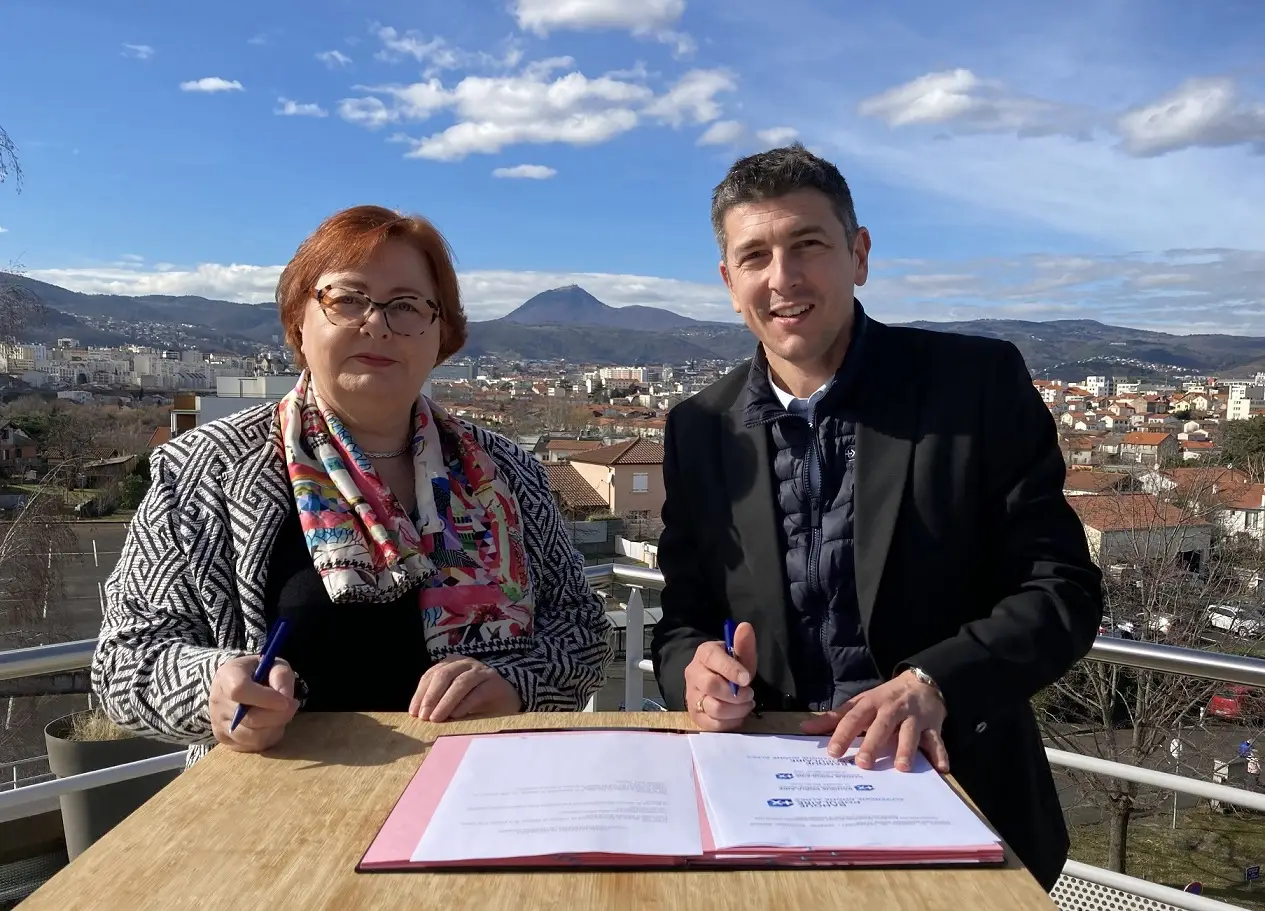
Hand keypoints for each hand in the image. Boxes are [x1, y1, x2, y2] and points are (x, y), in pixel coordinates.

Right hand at [210, 655, 298, 752]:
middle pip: (249, 718)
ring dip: (274, 728)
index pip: (239, 690)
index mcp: (226, 675)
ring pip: (251, 736)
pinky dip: (268, 738)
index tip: (286, 701)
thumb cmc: (258, 673)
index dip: (265, 698)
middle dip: (278, 716)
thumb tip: (285, 697)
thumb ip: (281, 675)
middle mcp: (218, 700)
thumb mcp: (273, 664)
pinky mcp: (224, 739)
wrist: (236, 685)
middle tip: (293, 706)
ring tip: (282, 715)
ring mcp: (218, 722)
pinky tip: (272, 725)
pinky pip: (251, 746)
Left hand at [410, 655, 522, 721]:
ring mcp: (480, 671)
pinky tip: (456, 715)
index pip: (431, 675)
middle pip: (444, 675)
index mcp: (451, 663)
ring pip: (460, 683)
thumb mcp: (453, 695)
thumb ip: (438, 699)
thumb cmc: (474, 697)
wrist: (506, 696)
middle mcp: (465, 663)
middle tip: (424, 716)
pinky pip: (477, 692)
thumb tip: (418, 715)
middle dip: (431, 696)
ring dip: (446, 702)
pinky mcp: (494, 682)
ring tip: (436, 718)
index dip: (420, 693)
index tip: (414, 712)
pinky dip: (465, 704)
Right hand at [684, 622, 756, 730]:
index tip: (747, 678)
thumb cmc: (729, 668)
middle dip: (735, 693)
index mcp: (704, 654)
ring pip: (713, 707)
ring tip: (746, 704)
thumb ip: (743, 644)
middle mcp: (693, 674)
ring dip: (736, 709)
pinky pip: (713, 725)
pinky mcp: (696, 716)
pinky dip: (730, 722)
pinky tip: (737, 715)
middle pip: (711, 685)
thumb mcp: (739, 655)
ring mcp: (692, 696)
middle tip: (749, 694)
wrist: (712, 683)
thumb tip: (745, 627)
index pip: (712, 657)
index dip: (731, 669)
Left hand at [800, 670, 949, 772]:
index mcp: (872, 704)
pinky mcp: (933, 725)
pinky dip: (940, 753)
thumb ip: (835, 718)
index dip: (843, 734)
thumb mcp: (860, 703)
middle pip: (881, 726)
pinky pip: (937, 740)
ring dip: (906, 749)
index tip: (833, 752)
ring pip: (910, 733)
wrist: (921, 682)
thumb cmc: (885, 699)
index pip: (854, 719)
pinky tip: (941, 768)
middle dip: (872, 744)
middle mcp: (892, 709)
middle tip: (863, 764)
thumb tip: (804, 728)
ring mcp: (914, 717)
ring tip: (901, 767)